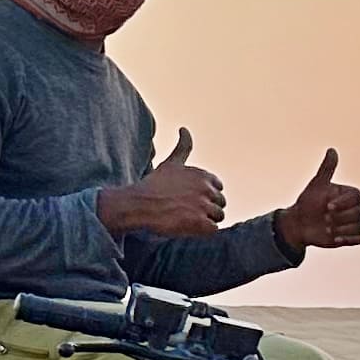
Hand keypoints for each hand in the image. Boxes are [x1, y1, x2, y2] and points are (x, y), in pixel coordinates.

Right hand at [98, 128, 226, 239]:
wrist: (138, 205)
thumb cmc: (153, 186)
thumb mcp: (171, 163)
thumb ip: (183, 147)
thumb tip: (184, 128)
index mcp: (204, 175)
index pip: (218, 188)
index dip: (205, 195)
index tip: (189, 198)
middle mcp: (206, 189)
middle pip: (220, 203)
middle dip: (207, 208)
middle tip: (186, 210)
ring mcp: (204, 206)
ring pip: (218, 217)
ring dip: (205, 220)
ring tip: (186, 218)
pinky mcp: (200, 223)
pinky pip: (213, 229)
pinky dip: (203, 231)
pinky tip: (188, 226)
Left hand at [275, 147, 359, 252]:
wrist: (300, 224)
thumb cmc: (308, 202)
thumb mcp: (317, 185)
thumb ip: (327, 169)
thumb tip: (332, 150)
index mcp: (349, 194)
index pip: (357, 198)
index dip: (344, 203)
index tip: (327, 207)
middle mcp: (355, 208)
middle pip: (359, 213)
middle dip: (340, 218)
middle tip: (324, 218)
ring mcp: (354, 223)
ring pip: (359, 226)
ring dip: (341, 229)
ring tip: (326, 229)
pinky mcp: (352, 237)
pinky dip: (350, 239)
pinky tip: (336, 239)